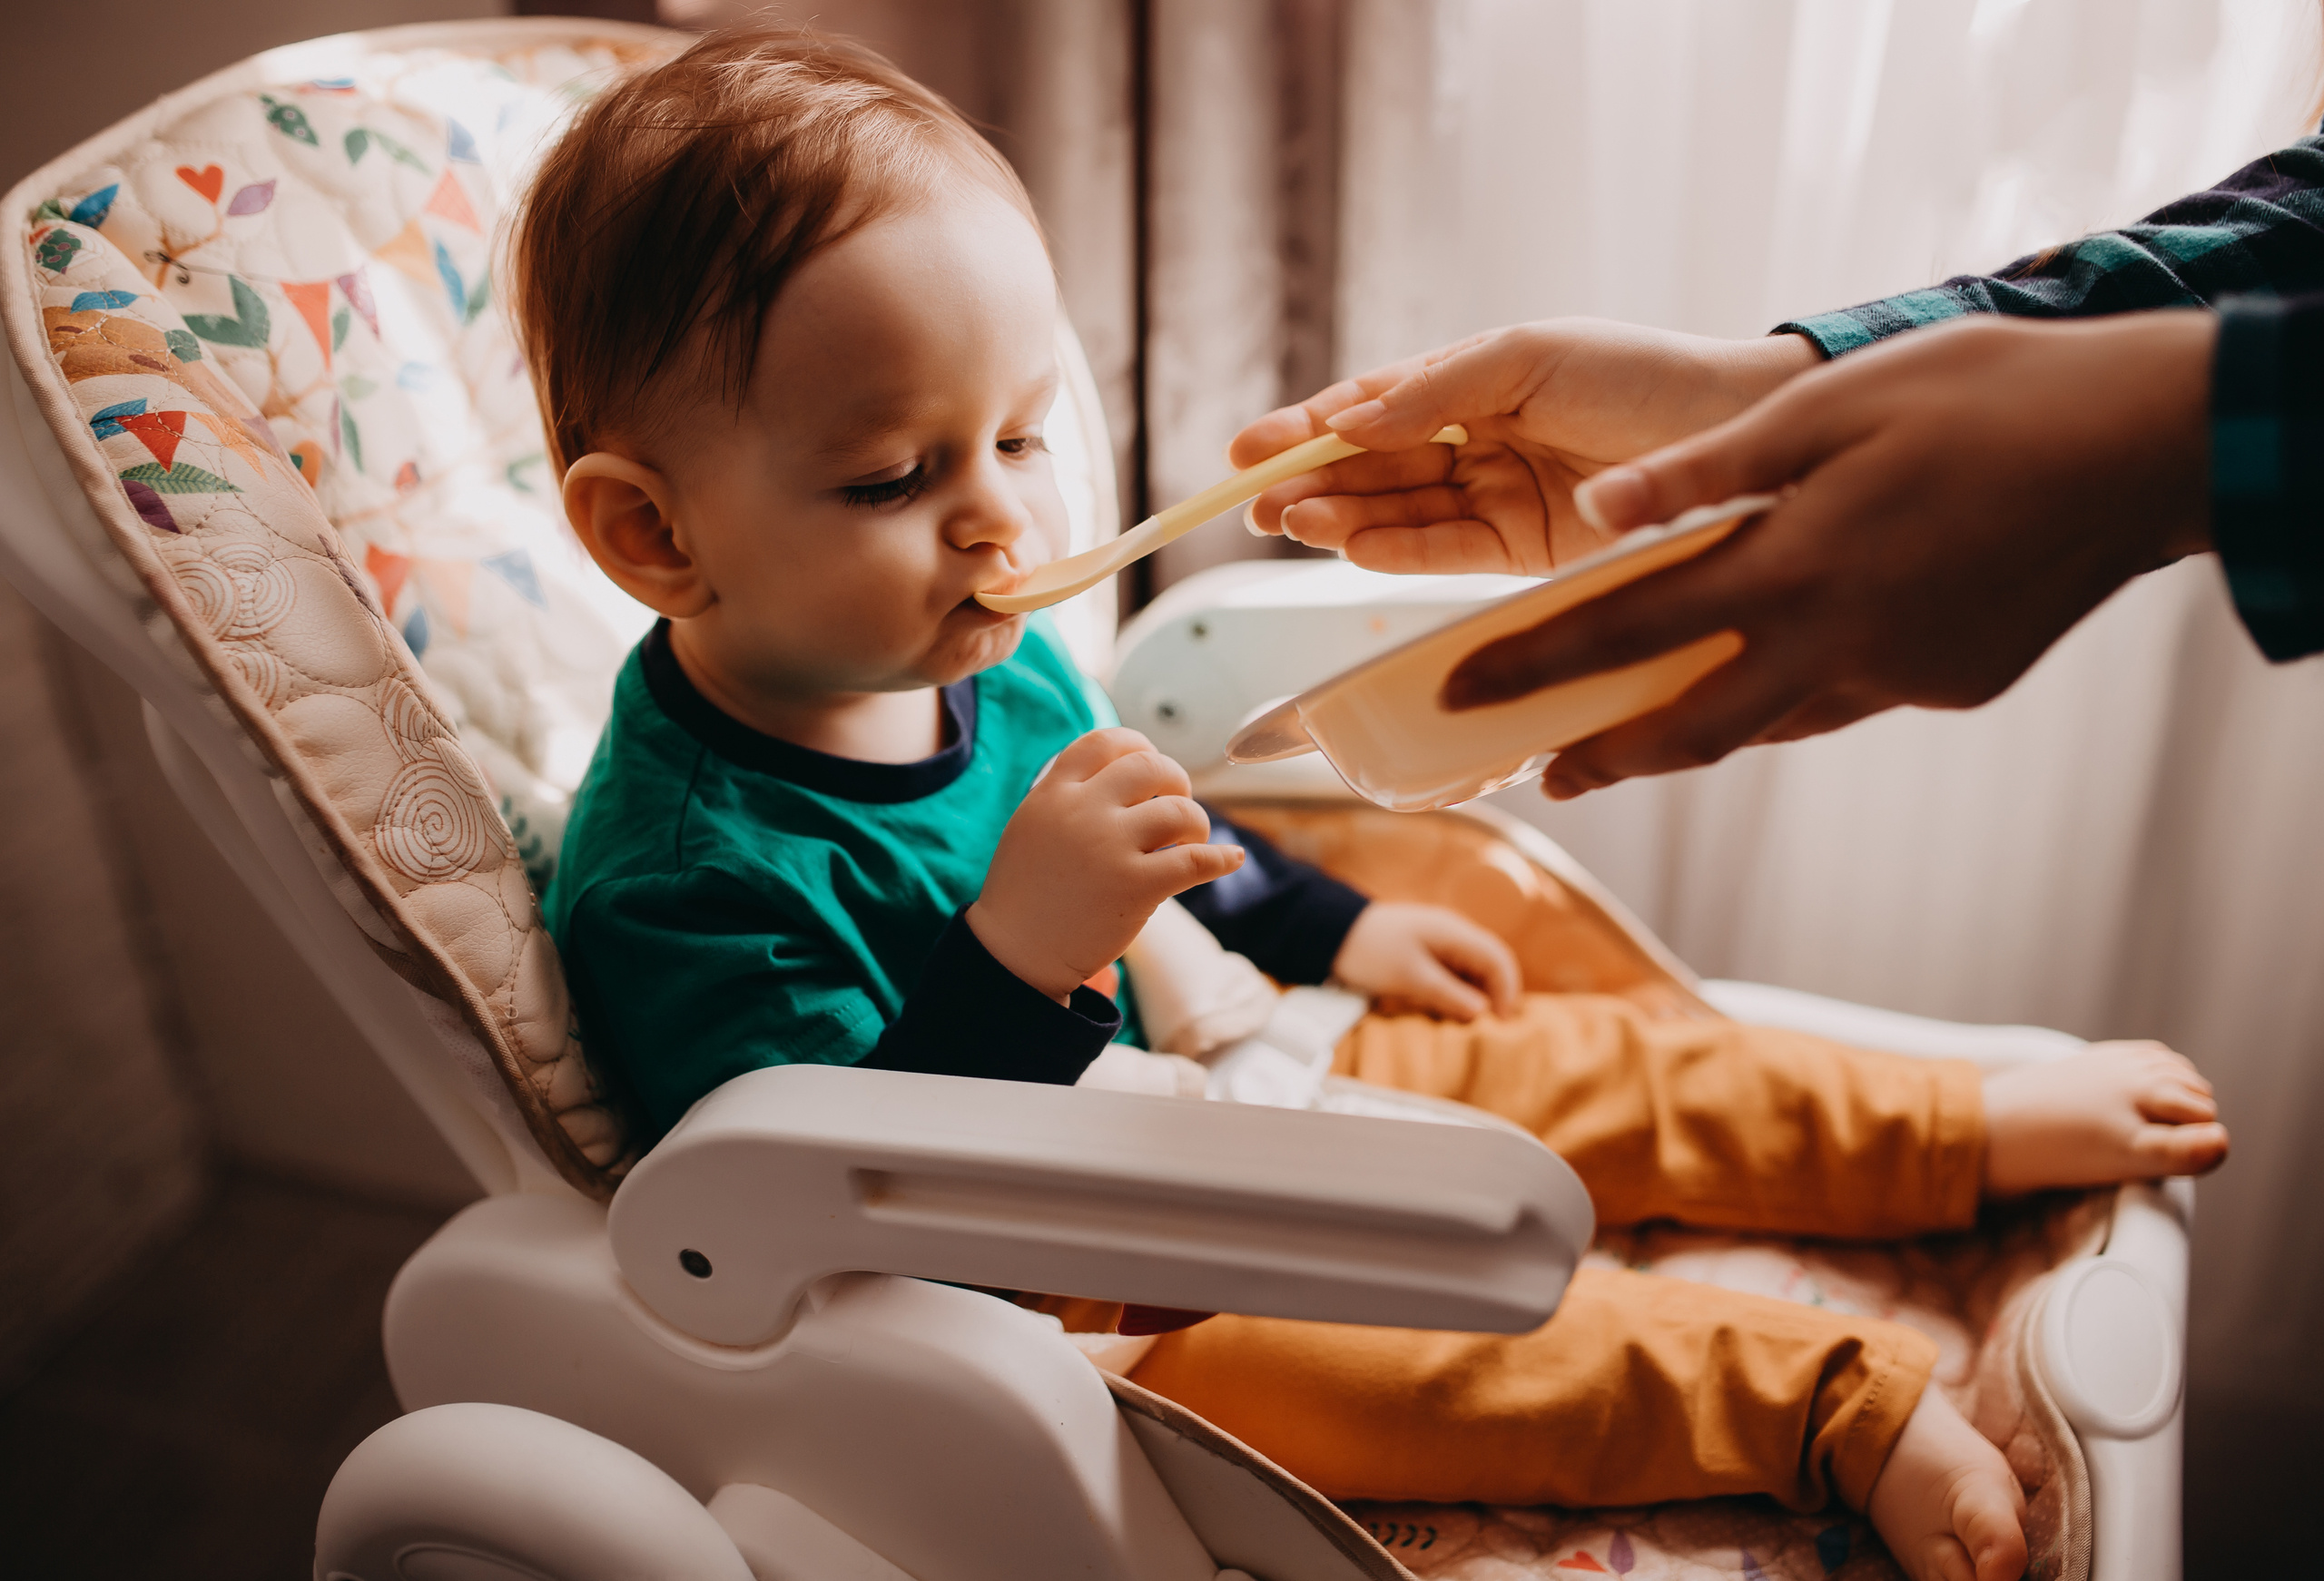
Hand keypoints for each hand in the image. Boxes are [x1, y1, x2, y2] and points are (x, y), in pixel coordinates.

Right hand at [970, 729, 1243, 1000]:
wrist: (1016, 954)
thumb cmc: (1026, 894)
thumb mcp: (1032, 826)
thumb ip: (1069, 796)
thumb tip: (1124, 773)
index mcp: (1053, 793)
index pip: (1106, 742)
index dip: (1138, 745)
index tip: (1151, 764)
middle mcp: (1082, 812)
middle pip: (1151, 767)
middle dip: (1175, 780)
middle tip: (1176, 803)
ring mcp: (1110, 848)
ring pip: (1180, 811)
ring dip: (1197, 823)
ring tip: (1189, 841)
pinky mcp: (1136, 887)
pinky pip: (1196, 860)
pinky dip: (1221, 858)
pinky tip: (1231, 859)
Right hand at [1228, 319, 1819, 573]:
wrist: (1735, 435)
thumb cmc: (1640, 375)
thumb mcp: (1528, 357)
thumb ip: (1437, 390)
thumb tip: (1349, 422)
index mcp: (1470, 382)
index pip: (1368, 408)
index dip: (1304, 429)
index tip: (1245, 451)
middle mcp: (1473, 442)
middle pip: (1370, 468)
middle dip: (1307, 483)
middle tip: (1253, 504)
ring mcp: (1494, 498)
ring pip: (1396, 513)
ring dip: (1339, 520)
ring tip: (1292, 524)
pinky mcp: (1521, 553)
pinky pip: (1442, 553)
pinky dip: (1395, 552)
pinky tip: (1352, 548)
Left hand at [1330, 902, 1522, 1020]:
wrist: (1330, 932)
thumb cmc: (1370, 951)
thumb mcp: (1409, 977)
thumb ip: (1448, 994)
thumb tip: (1483, 1012)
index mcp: (1453, 932)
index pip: (1498, 958)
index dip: (1507, 990)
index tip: (1502, 1021)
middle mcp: (1452, 933)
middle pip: (1489, 964)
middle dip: (1493, 995)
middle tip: (1487, 1026)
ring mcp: (1439, 940)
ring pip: (1471, 970)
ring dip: (1472, 995)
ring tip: (1463, 1021)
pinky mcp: (1425, 951)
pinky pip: (1452, 972)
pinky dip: (1453, 991)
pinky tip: (1442, 1009)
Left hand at [1437, 311, 2217, 798]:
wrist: (2144, 445)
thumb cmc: (1983, 399)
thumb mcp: (1827, 412)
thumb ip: (1703, 473)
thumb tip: (1595, 514)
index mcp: (1789, 572)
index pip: (1624, 635)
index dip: (1532, 669)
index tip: (1462, 697)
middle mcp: (1835, 645)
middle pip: (1688, 730)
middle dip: (1607, 755)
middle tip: (1548, 771)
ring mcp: (1899, 674)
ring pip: (1770, 722)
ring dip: (1699, 729)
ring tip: (1643, 728)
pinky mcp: (1951, 683)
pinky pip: (1843, 699)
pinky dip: (1792, 691)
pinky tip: (1776, 667)